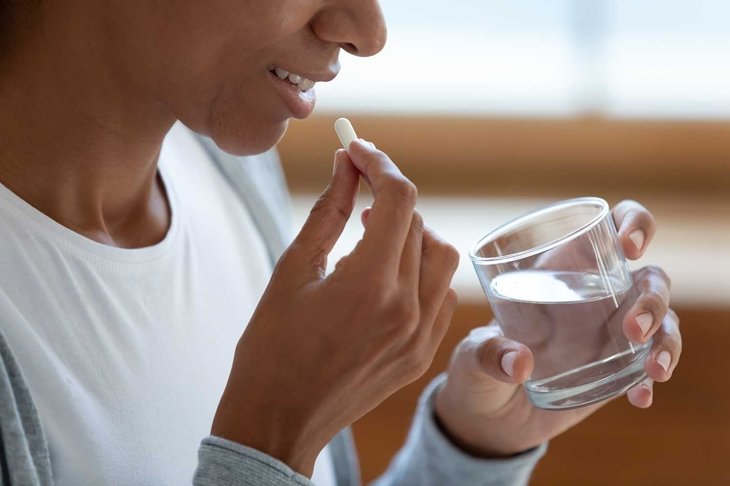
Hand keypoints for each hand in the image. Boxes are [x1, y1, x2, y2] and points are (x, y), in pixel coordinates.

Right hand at [211, 140, 458, 475]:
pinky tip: (388, 277)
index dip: (379, 164)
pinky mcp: (423, 353)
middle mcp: (406, 309)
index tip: (357, 149)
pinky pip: (441, 294)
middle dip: (389, 197)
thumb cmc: (271, 347)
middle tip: (357, 193)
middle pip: (420, 223)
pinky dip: (421, 272)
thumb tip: (346, 165)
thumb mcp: (293, 270)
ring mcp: (421, 336)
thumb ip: (329, 211)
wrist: (279, 420)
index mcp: (369, 284)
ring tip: (374, 239)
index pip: (398, 199)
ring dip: (413, 235)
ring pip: (441, 257)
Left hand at [434, 200, 680, 456]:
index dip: (632, 223)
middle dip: (652, 299)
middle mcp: (594, 295)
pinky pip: (650, 366)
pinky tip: (640, 397)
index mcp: (560, 269)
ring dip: (665, 339)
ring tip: (653, 369)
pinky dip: (651, 379)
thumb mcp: (472, 357)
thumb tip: (518, 363)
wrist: (489, 417)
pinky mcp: (618, 368)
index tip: (629, 246)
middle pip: (649, 278)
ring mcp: (611, 332)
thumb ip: (488, 355)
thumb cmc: (477, 368)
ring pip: (662, 320)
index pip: (608, 228)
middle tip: (633, 330)